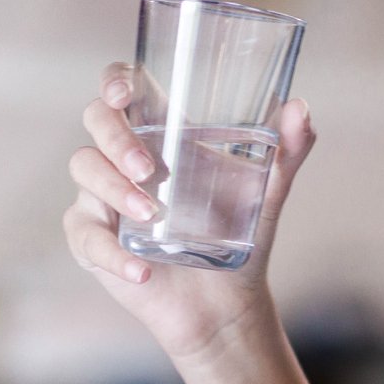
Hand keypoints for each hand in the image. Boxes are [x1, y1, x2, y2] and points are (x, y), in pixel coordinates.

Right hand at [63, 62, 316, 364]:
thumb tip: (300, 109)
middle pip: (96, 120)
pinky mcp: (93, 240)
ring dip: (114, 189)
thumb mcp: (268, 192)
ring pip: (84, 169)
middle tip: (148, 169)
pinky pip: (86, 235)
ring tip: (152, 216)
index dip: (116, 81)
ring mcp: (103, 196)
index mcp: (161, 134)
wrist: (224, 302)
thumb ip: (288, 150)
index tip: (126, 94)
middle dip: (116, 138)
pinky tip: (141, 269)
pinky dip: (112, 253)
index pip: (123, 89)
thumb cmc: (239, 236)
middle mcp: (125, 158)